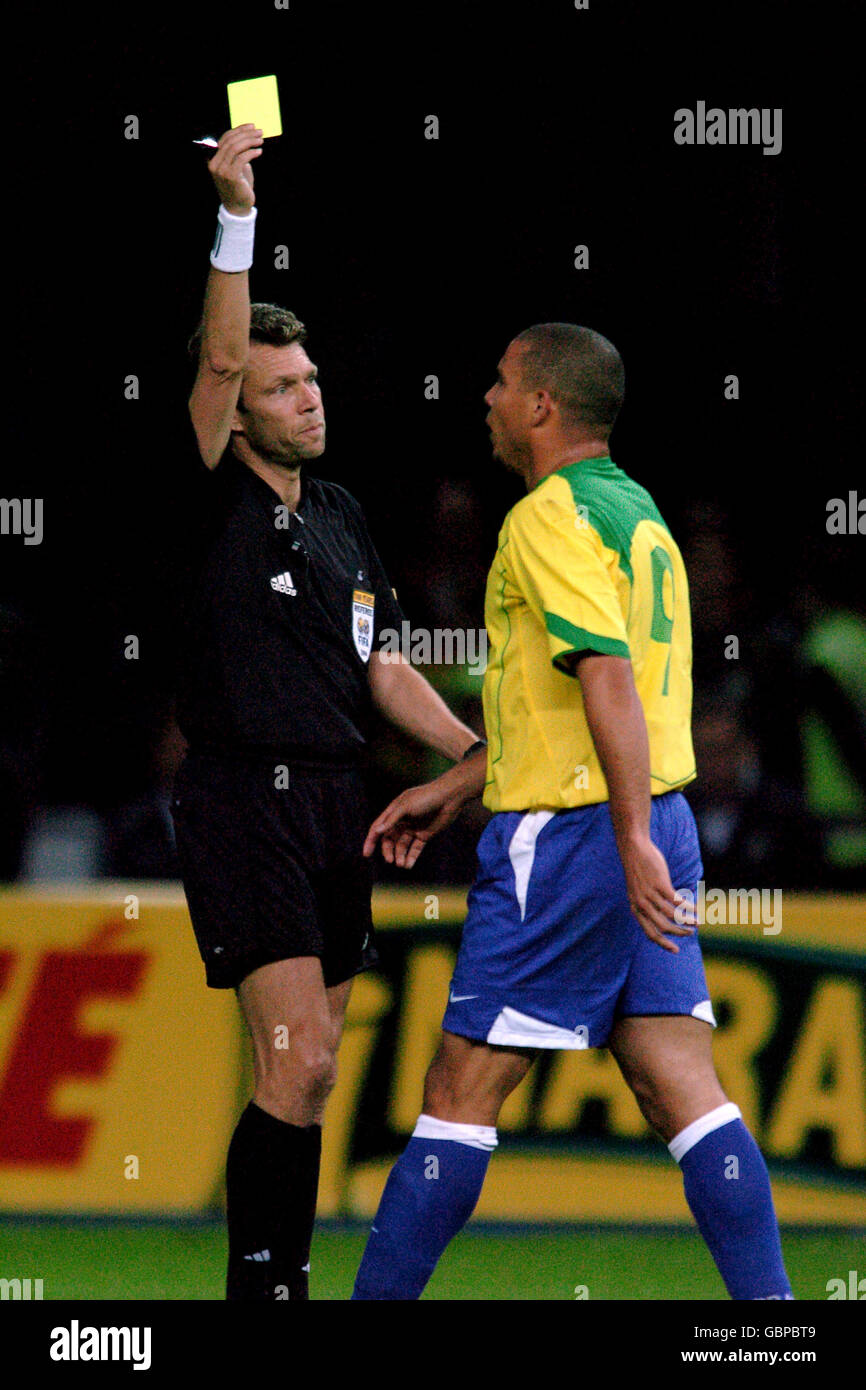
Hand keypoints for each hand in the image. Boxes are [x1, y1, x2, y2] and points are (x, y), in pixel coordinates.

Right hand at [207, 125, 262, 213]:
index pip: (225, 138)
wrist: (238, 207)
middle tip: (259, 132)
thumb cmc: (239, 186)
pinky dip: (251, 153)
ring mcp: (221, 170)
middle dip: (246, 134)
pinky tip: (259, 151)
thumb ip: (237, 154)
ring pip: (235, 148)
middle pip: (230, 141)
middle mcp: (215, 164)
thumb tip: (247, 136)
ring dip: (250, 141)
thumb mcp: (236, 167)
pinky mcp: (231, 176)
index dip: (238, 130)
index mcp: (213, 159)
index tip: (251, 126)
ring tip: (260, 140)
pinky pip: (242, 158)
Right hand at [364, 778, 465, 867]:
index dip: (371, 840)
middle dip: (388, 850)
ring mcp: (414, 827)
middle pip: (390, 839)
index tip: (366, 854)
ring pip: (402, 845)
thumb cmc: (426, 797)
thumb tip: (377, 831)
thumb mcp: (406, 806)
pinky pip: (415, 848)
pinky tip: (409, 865)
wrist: (450, 797)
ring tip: (402, 864)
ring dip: (400, 855)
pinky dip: (411, 857)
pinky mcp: (425, 834)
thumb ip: (391, 819)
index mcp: (394, 810)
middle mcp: (402, 820)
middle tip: (390, 860)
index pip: (378, 827)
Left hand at [618, 833, 695, 953]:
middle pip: (663, 927)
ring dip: (687, 921)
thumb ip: (646, 904)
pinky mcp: (660, 884)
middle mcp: (641, 904)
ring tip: (697, 922)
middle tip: (690, 933)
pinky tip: (696, 909)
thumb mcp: (637, 891)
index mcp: (635, 909)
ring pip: (672, 915)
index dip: (663, 944)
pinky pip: (677, 901)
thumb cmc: (638, 870)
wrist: (633, 848)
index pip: (650, 933)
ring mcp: (650, 894)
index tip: (675, 950)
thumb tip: (661, 916)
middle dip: (679, 934)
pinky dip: (688, 907)